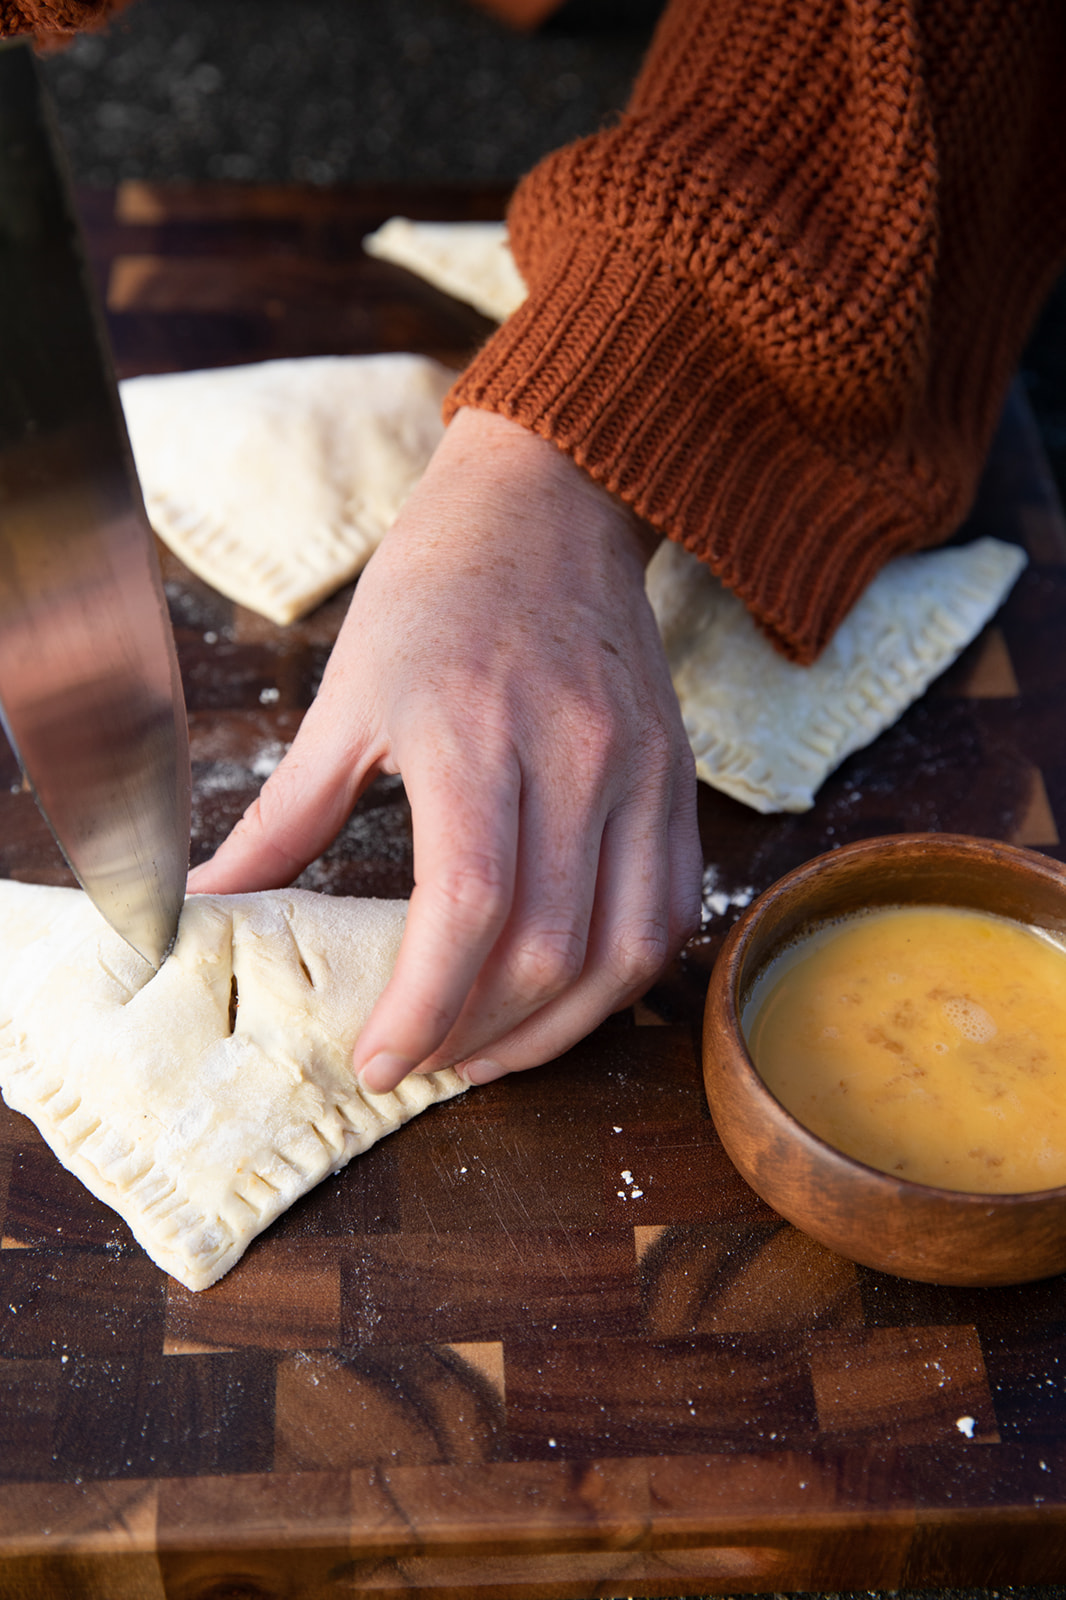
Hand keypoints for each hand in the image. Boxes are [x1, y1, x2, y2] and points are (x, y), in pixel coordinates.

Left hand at [188, 408, 701, 1089]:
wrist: (549, 507)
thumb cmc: (435, 591)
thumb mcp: (345, 696)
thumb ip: (286, 817)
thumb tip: (212, 902)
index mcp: (473, 732)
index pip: (466, 908)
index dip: (422, 1007)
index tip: (379, 1059)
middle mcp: (575, 756)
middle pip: (548, 948)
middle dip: (479, 1035)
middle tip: (423, 1059)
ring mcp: (640, 770)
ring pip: (623, 950)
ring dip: (557, 1029)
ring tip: (491, 1051)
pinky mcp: (677, 779)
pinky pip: (668, 910)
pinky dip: (618, 976)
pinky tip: (564, 994)